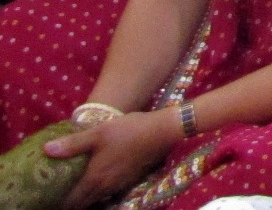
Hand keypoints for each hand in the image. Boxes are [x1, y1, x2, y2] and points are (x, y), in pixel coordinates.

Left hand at [51, 108, 177, 207]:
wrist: (162, 131)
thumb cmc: (128, 130)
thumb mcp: (99, 132)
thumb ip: (73, 143)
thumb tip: (46, 150)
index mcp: (94, 178)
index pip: (71, 200)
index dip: (58, 203)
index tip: (47, 199)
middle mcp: (104, 186)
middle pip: (82, 203)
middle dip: (69, 203)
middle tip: (57, 197)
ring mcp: (117, 185)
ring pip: (95, 199)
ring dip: (83, 199)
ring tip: (73, 192)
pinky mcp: (128, 180)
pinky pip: (106, 194)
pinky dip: (96, 194)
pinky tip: (95, 184)